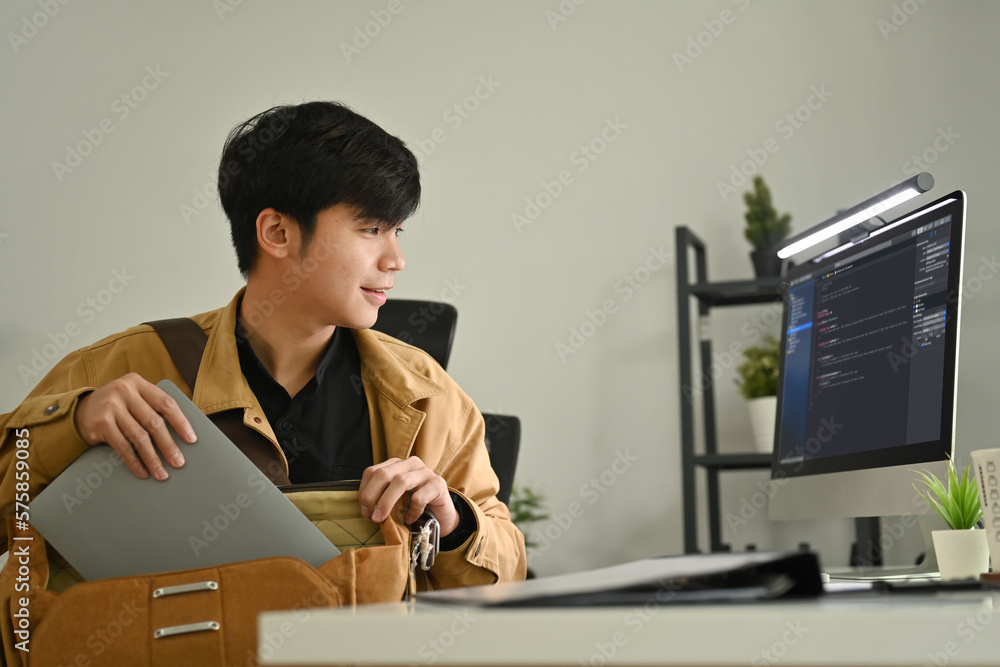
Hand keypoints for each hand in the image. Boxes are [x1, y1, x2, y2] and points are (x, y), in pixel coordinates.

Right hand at [73, 373, 196, 480]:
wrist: (80, 411)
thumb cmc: (117, 406)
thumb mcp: (133, 397)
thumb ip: (152, 407)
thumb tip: (181, 434)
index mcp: (138, 382)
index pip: (166, 403)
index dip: (181, 422)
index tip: (191, 439)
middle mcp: (124, 391)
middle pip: (154, 422)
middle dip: (168, 446)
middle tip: (178, 462)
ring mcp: (111, 406)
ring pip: (139, 437)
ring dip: (152, 458)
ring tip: (161, 473)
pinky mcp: (101, 423)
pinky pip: (123, 447)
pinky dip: (134, 462)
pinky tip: (142, 471)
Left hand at [359, 457, 459, 536]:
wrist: (442, 515)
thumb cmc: (415, 506)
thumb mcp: (396, 498)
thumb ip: (382, 495)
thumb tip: (364, 505)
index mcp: (397, 464)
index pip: (373, 471)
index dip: (364, 490)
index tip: (363, 508)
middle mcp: (411, 464)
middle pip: (384, 473)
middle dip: (372, 495)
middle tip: (369, 515)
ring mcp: (426, 472)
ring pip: (401, 481)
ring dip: (387, 502)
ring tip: (381, 518)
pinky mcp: (438, 484)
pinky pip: (419, 497)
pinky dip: (411, 511)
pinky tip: (409, 519)